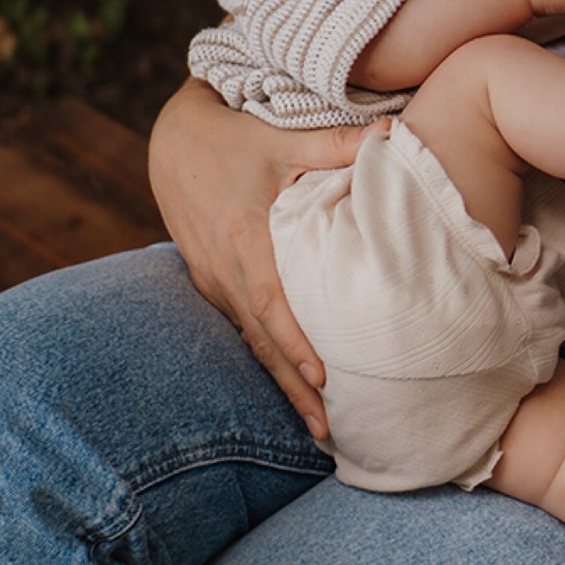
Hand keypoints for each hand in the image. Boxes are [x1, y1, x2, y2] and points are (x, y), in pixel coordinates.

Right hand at [148, 80, 386, 436]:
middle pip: (262, 338)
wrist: (172, 139)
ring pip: (252, 339)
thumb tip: (393, 136)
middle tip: (327, 429)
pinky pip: (243, 325)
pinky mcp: (213, 280)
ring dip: (281, 379)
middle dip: (293, 386)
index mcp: (243, 240)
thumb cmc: (232, 137)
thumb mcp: (282, 137)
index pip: (272, 304)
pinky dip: (268, 354)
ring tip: (316, 422)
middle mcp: (224, 270)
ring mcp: (214, 280)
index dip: (296, 343)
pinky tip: (291, 379)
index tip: (323, 379)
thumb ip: (336, 144)